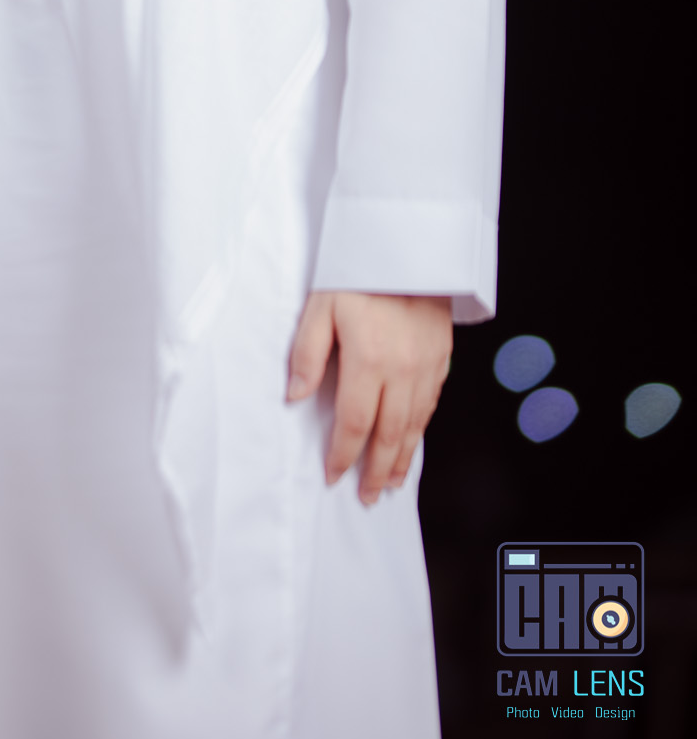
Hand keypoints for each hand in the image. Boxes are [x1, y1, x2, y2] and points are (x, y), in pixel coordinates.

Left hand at [286, 290, 451, 504]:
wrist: (409, 242)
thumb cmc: (360, 270)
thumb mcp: (321, 306)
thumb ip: (307, 354)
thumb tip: (296, 395)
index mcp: (369, 359)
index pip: (355, 423)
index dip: (344, 454)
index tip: (334, 473)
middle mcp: (402, 369)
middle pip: (389, 434)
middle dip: (376, 470)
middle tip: (367, 495)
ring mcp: (427, 365)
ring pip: (416, 425)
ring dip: (402, 458)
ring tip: (391, 481)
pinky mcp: (441, 357)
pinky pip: (431, 404)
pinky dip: (421, 430)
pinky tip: (413, 441)